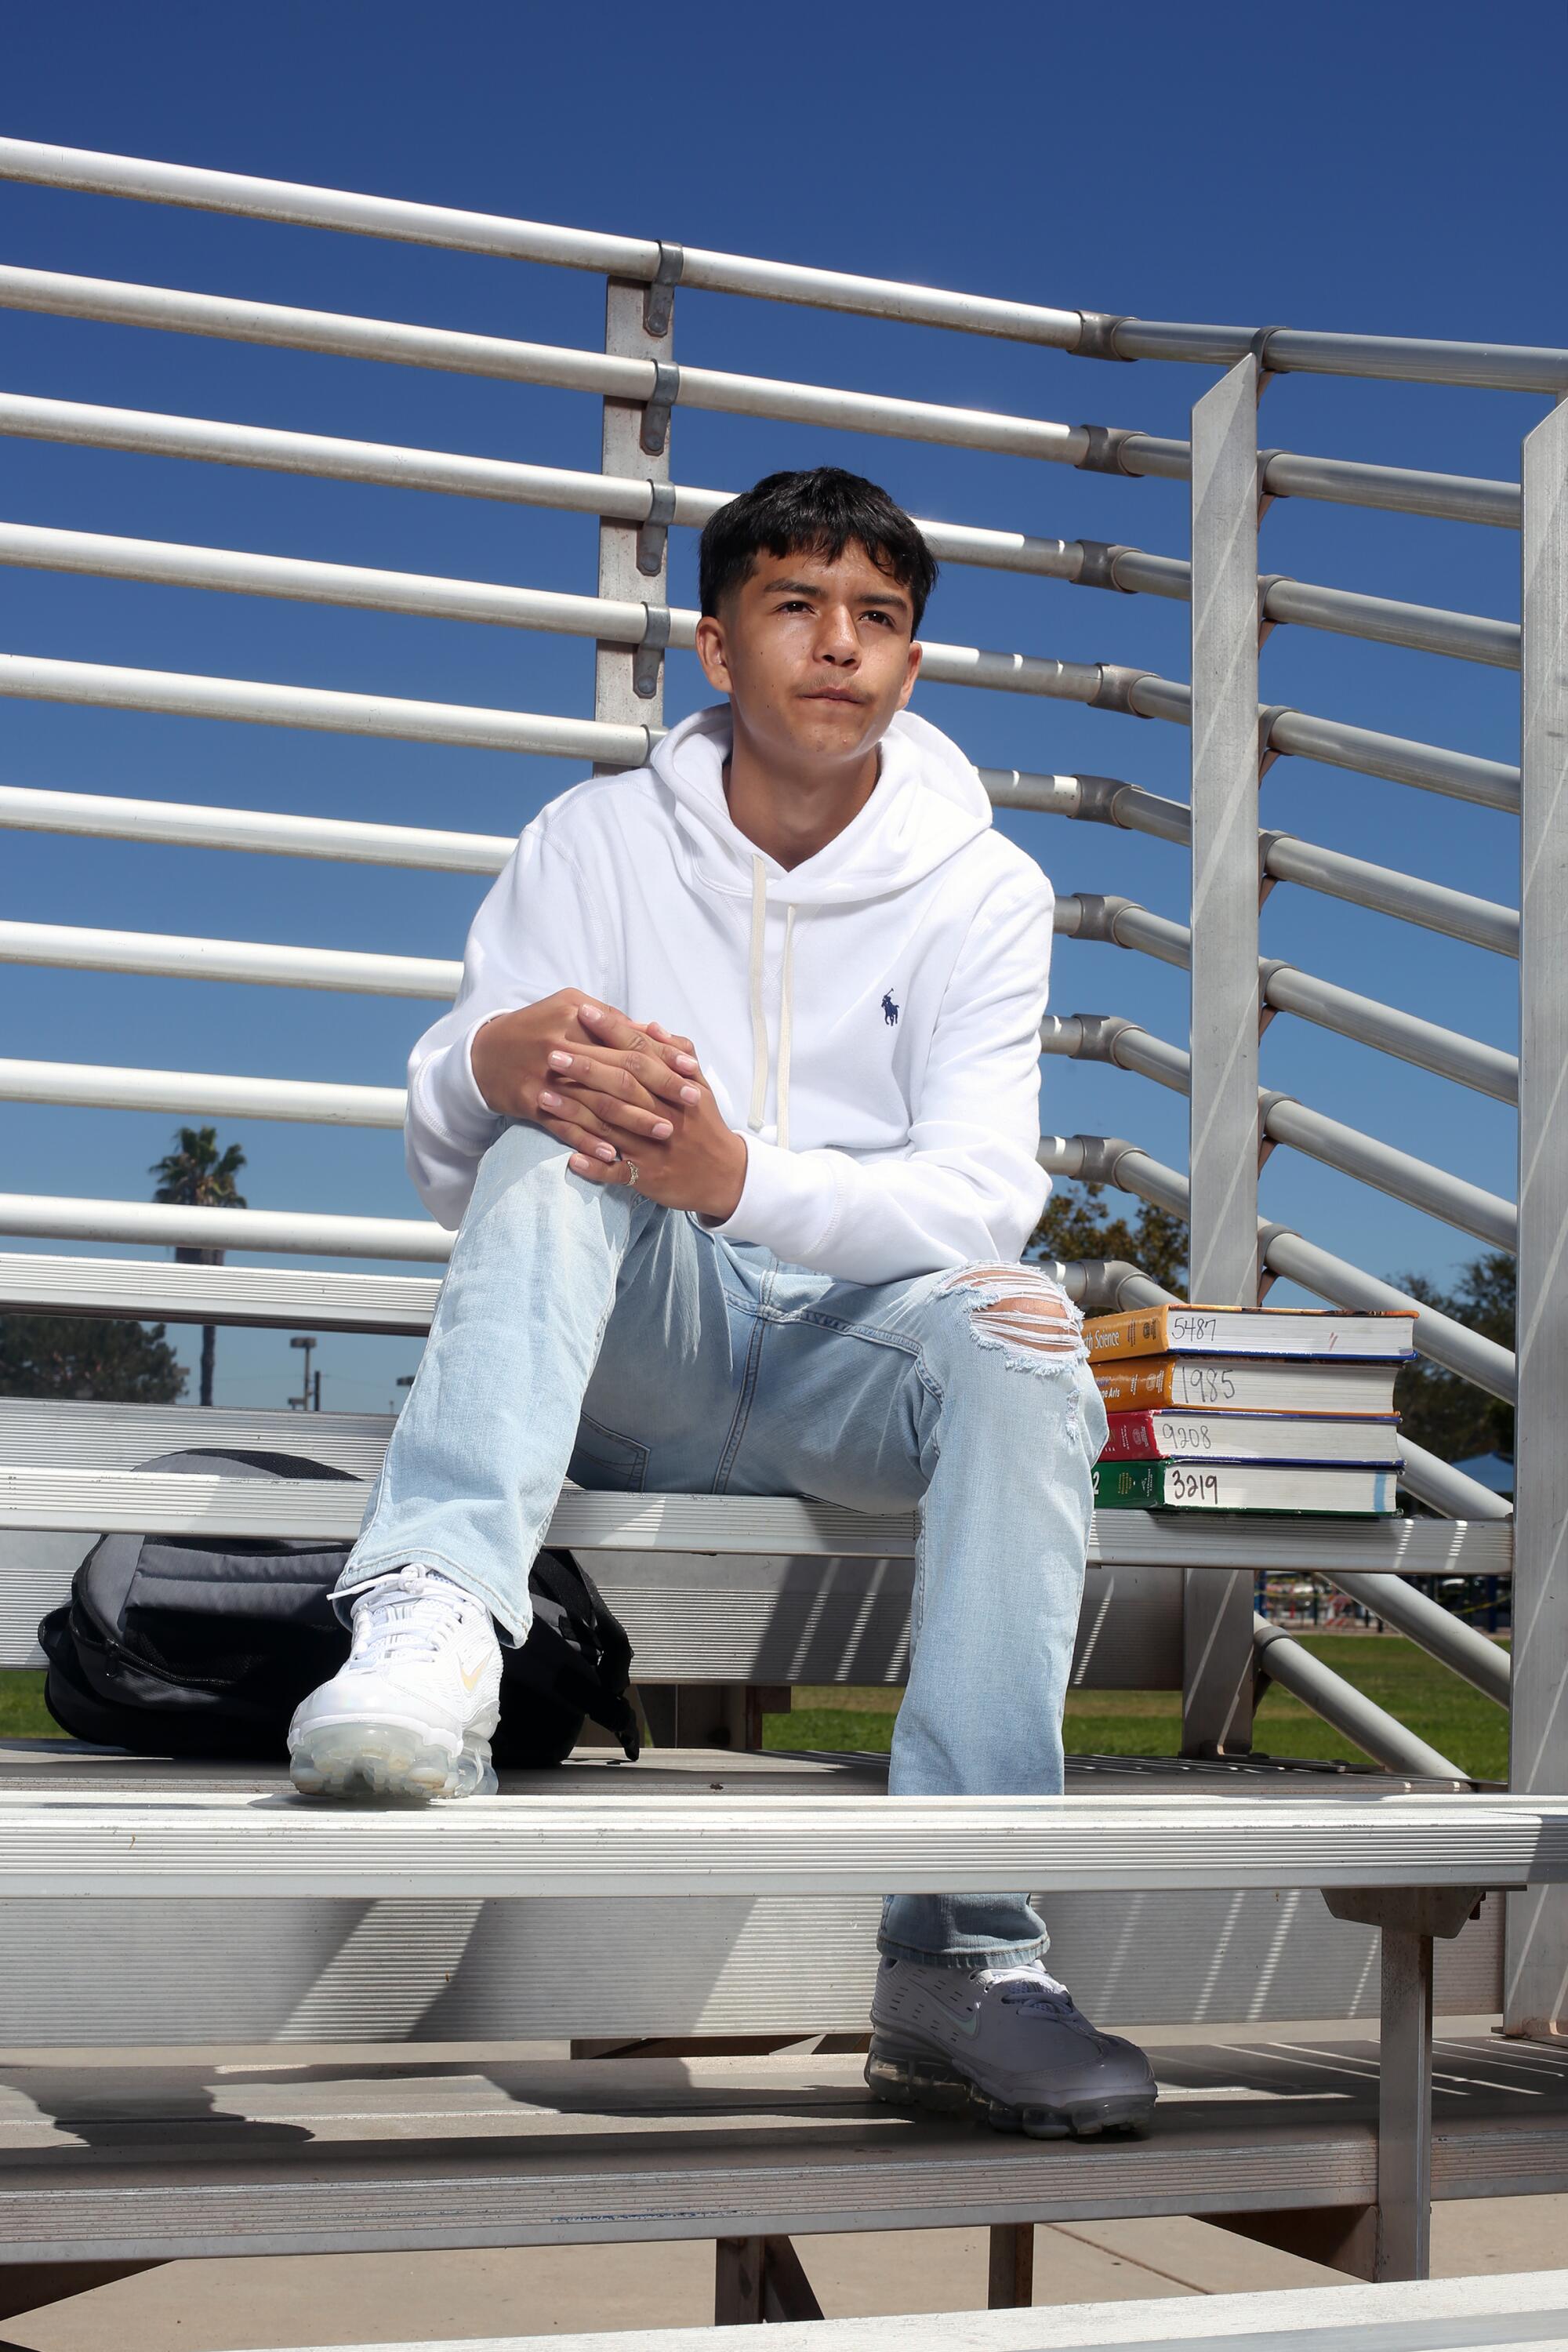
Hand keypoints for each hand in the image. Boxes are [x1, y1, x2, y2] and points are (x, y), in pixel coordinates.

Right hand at [470, 990, 697, 1170]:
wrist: (483, 1054)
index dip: (663, 1055)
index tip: (692, 1069)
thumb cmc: (536, 1027)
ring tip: (663, 1130)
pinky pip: (564, 1126)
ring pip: (596, 1102)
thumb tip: (653, 1032)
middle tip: (689, 1102)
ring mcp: (544, 1077)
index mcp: (574, 1016)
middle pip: (619, 1070)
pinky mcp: (530, 1103)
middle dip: (659, 1088)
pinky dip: (590, 1141)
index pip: (628, 1038)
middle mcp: (560, 1044)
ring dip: (633, 1119)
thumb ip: (611, 1021)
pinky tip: (615, 1154)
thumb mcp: (570, 1010)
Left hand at [556, 1010, 747, 1222]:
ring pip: (611, 1126)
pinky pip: (616, 1171)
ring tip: (542, 1095)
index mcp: (677, 1087)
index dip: (613, 1031)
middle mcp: (664, 1113)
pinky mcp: (647, 1176)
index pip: (642, 1051)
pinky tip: (569, 1157)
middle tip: (551, 1052)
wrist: (724, 1175)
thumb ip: (678, 1054)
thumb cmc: (704, 1124)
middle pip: (622, 1084)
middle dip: (585, 1067)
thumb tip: (651, 1026)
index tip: (584, 1012)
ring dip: (575, 1112)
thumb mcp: (700, 1085)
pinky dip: (593, 1164)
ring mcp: (654, 1146)